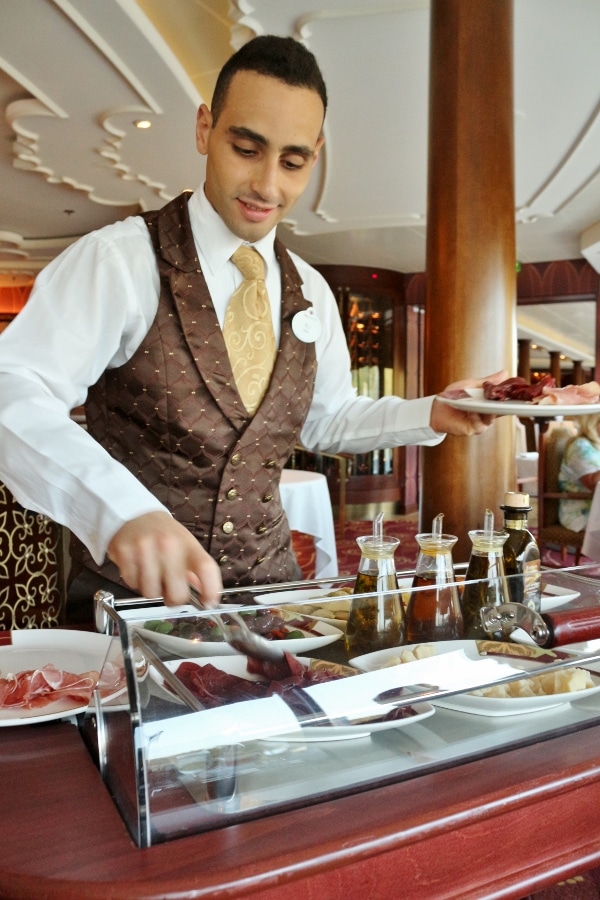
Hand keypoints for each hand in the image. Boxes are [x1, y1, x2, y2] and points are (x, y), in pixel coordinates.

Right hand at [107, 511, 221, 607]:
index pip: (206, 569)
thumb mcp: (186, 545)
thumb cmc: (163, 534)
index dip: (211, 590)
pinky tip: (138, 567)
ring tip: (152, 574)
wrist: (135, 514)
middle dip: (173, 598)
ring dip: (152, 589)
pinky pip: (132, 584)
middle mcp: (169, 545)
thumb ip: (195, 570)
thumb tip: (205, 598)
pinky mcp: (125, 553)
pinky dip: (135, 581)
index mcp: (188, 544)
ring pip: (151, 593)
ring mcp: (145, 549)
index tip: (208, 602)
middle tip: (169, 589)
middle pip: (177, 593)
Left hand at [429, 369, 508, 435]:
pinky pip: (481, 424)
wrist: (437, 407)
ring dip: (490, 409)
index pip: (504, 401)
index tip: (518, 391)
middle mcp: (488, 414)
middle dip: (505, 403)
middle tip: (506, 395)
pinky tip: (472, 410)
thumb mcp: (471, 385)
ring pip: (493, 417)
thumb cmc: (453, 396)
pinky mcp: (474, 429)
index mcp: (488, 403)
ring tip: (488, 400)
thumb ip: (488, 381)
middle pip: (502, 410)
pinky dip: (477, 416)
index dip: (511, 397)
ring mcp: (482, 422)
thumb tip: (505, 372)